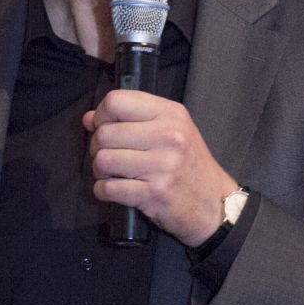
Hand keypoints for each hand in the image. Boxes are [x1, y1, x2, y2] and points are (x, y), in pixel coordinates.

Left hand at [84, 89, 237, 247]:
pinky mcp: (154, 193)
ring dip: (100, 171)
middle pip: (104, 133)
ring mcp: (162, 165)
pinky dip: (104, 191)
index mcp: (171, 114)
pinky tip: (115, 190)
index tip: (104, 127)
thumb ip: (132, 119)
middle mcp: (169, 136)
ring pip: (102, 160)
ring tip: (114, 174)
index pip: (116, 101)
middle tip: (110, 155)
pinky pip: (108, 188)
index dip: (101, 115)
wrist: (214, 203)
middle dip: (97, 147)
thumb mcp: (171, 131)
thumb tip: (89, 118)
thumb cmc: (189, 166)